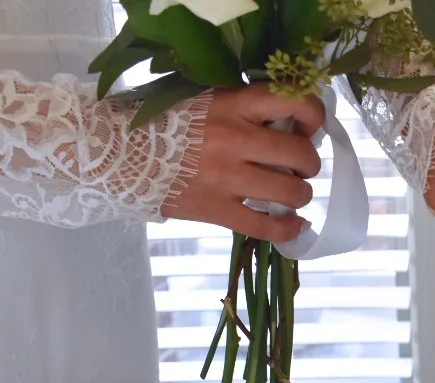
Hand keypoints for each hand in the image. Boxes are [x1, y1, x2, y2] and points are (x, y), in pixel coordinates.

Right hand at [161, 84, 326, 242]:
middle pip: (300, 154)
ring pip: (291, 192)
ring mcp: (227, 177)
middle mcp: (235, 139)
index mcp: (233, 105)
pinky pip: (265, 227)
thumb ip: (243, 107)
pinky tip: (293, 226)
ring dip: (300, 194)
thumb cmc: (165, 123)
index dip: (314, 116)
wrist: (119, 154)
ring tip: (290, 193)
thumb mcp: (206, 100)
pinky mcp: (216, 209)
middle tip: (299, 166)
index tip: (309, 127)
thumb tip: (286, 121)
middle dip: (309, 163)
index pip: (294, 101)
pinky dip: (287, 230)